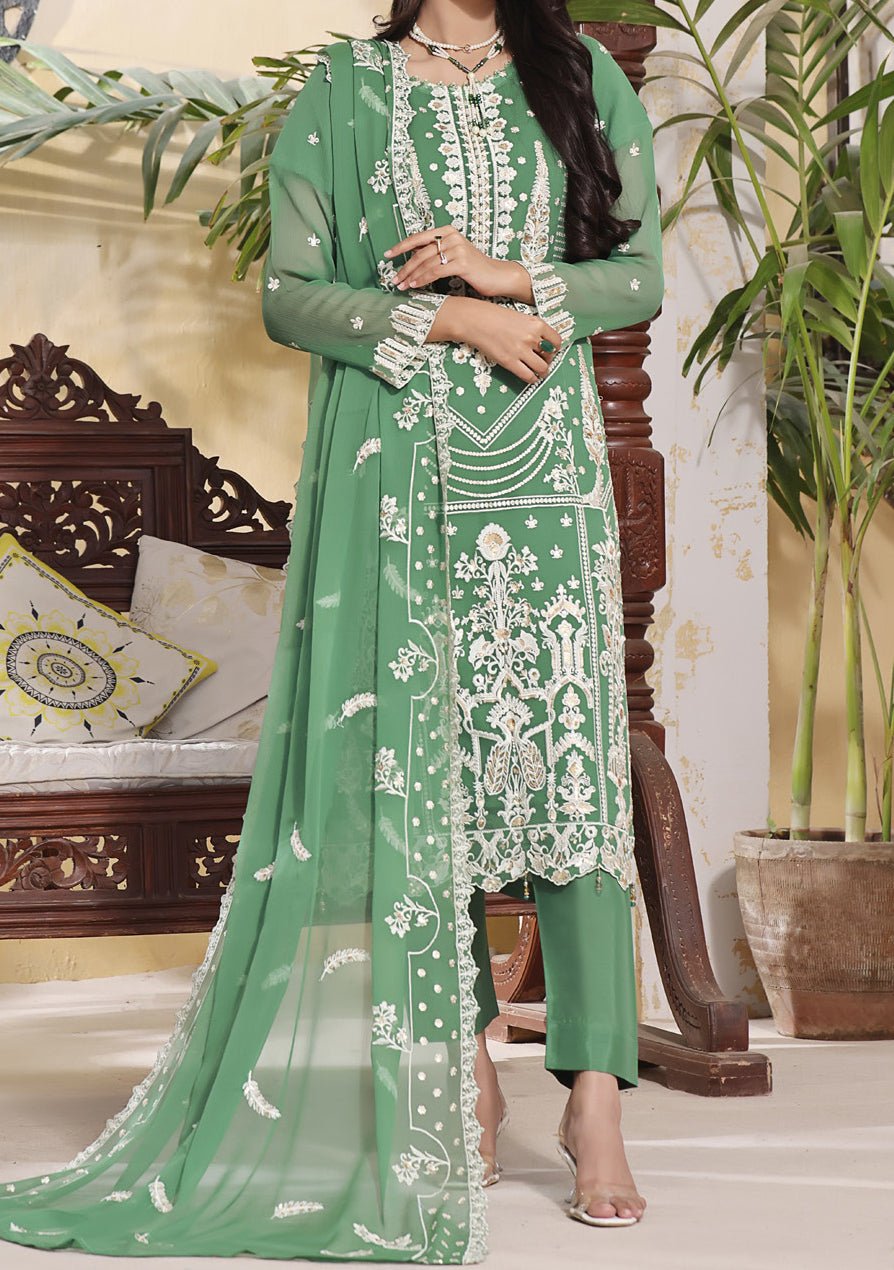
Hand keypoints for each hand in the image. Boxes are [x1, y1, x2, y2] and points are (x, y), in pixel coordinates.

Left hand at [385, 226, 533, 301]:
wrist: (498, 276)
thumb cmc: (474, 269)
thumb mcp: (453, 256)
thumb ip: (436, 253)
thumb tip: (413, 258)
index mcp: (448, 231)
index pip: (419, 238)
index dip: (401, 246)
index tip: (387, 255)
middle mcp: (452, 236)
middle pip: (420, 252)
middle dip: (404, 267)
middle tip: (394, 279)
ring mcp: (457, 248)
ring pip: (426, 263)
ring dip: (411, 276)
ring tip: (402, 285)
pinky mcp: (462, 262)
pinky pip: (436, 271)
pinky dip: (423, 279)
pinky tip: (415, 285)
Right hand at [430, 296, 562, 385]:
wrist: (475, 320)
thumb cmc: (494, 316)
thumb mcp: (520, 317)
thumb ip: (532, 329)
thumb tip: (541, 343)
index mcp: (536, 323)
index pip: (556, 340)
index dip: (555, 348)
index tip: (551, 350)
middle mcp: (531, 337)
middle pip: (550, 356)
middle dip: (548, 360)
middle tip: (542, 361)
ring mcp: (521, 350)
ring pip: (542, 368)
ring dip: (542, 372)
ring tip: (538, 372)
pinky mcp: (510, 362)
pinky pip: (528, 376)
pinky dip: (532, 379)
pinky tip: (530, 377)